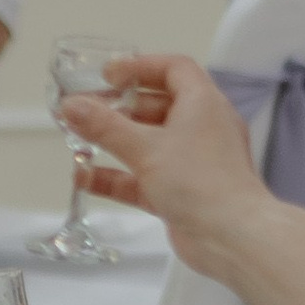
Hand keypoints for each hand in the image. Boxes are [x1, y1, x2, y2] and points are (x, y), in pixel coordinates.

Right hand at [59, 52, 258, 269]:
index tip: (108, 75)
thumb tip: (71, 106)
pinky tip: (85, 178)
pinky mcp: (182, 193)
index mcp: (204, 104)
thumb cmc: (200, 182)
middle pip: (157, 107)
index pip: (174, 69)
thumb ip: (104, 126)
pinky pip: (145, 177)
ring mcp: (193, 162)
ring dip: (114, 143)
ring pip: (149, 144)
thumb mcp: (145, 148)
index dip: (140, 67)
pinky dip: (117, 176)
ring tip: (78, 142)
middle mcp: (202, 129)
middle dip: (119, 109)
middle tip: (87, 110)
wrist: (233, 238)